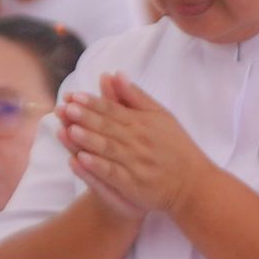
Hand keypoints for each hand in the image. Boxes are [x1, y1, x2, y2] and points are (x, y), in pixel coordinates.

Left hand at [58, 75, 212, 225]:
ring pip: (108, 148)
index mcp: (142, 122)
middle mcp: (138, 141)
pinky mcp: (133, 184)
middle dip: (85, 117)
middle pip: (107, 127)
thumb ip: (136, 96)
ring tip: (70, 129)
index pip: (113, 110)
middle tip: (66, 108)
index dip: (93, 103)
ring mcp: (135, 163)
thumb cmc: (175, 147)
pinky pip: (112, 173)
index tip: (74, 96)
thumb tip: (116, 74)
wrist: (192, 183)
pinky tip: (81, 159)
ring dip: (88, 139)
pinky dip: (97, 166)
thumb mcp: (160, 115)